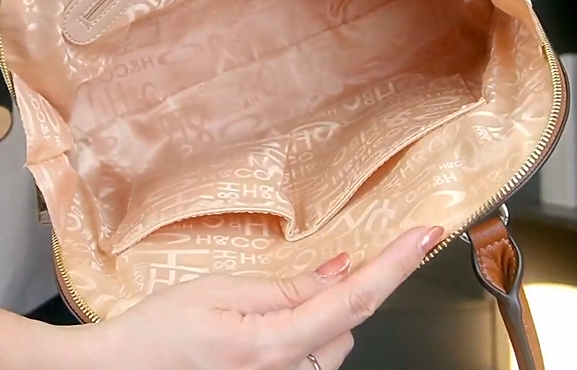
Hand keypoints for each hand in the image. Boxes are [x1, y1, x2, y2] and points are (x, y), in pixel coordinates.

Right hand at [70, 226, 442, 369]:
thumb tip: (338, 269)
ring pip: (337, 339)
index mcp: (273, 344)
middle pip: (351, 322)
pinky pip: (319, 354)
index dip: (395, 265)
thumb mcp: (221, 292)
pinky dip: (315, 326)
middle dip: (351, 283)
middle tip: (328, 256)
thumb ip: (287, 287)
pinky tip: (279, 316)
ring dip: (328, 308)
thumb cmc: (163, 329)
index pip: (353, 298)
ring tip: (273, 297)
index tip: (425, 235)